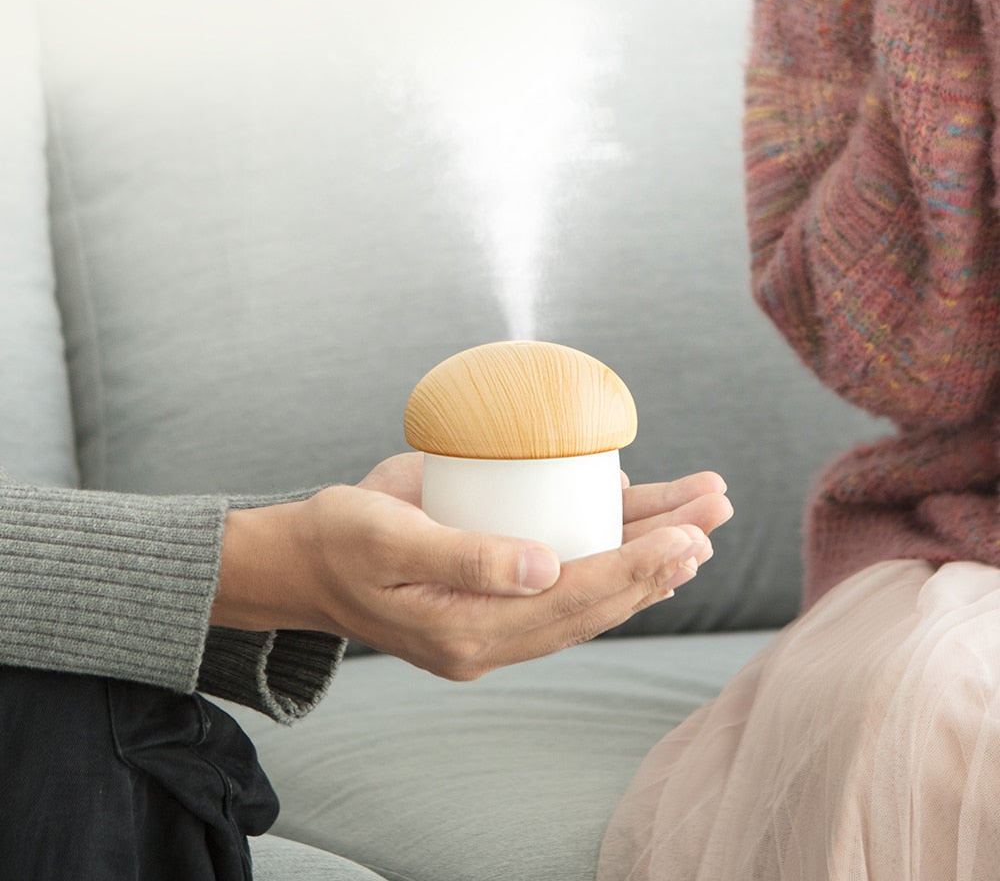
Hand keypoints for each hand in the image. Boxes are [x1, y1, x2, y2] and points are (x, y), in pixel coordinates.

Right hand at [212, 454, 730, 679]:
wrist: (303, 562)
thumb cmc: (339, 538)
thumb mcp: (388, 538)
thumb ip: (464, 557)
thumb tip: (545, 567)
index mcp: (467, 631)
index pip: (573, 602)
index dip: (634, 567)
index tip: (686, 534)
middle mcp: (493, 636)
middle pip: (597, 600)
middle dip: (660, 557)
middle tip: (714, 514)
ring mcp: (496, 619)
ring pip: (591, 591)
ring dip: (648, 553)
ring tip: (701, 516)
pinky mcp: (495, 595)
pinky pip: (566, 579)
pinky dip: (610, 552)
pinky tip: (644, 526)